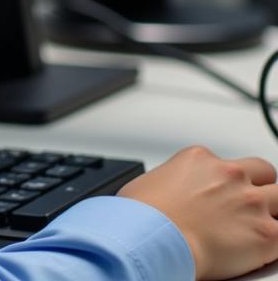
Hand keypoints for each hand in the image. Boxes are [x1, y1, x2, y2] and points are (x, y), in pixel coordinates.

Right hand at [118, 145, 277, 279]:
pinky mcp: (265, 233)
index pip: (229, 165)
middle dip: (260, 187)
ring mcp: (250, 201)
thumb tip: (171, 196)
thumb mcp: (151, 180)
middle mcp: (229, 174)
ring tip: (257, 227)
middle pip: (264, 172)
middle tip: (248, 207)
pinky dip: (275, 241)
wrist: (152, 238)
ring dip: (271, 211)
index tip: (221, 198)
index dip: (227, 183)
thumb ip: (173, 182)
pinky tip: (263, 248)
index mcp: (200, 158)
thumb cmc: (143, 215)